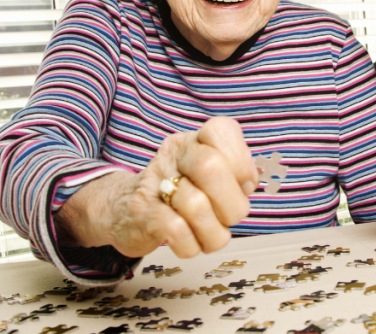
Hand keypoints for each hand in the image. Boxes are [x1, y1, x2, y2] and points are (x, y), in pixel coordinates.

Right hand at [55, 116, 258, 258]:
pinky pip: (177, 231)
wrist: (124, 209)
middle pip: (211, 167)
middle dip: (232, 203)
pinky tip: (189, 242)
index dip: (241, 162)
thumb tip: (251, 181)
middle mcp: (174, 155)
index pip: (221, 130)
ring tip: (209, 233)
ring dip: (213, 232)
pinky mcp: (142, 213)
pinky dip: (192, 245)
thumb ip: (235, 174)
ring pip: (196, 206)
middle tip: (229, 216)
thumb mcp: (208, 175)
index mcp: (195, 141)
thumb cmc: (178, 193)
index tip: (243, 184)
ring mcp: (156, 182)